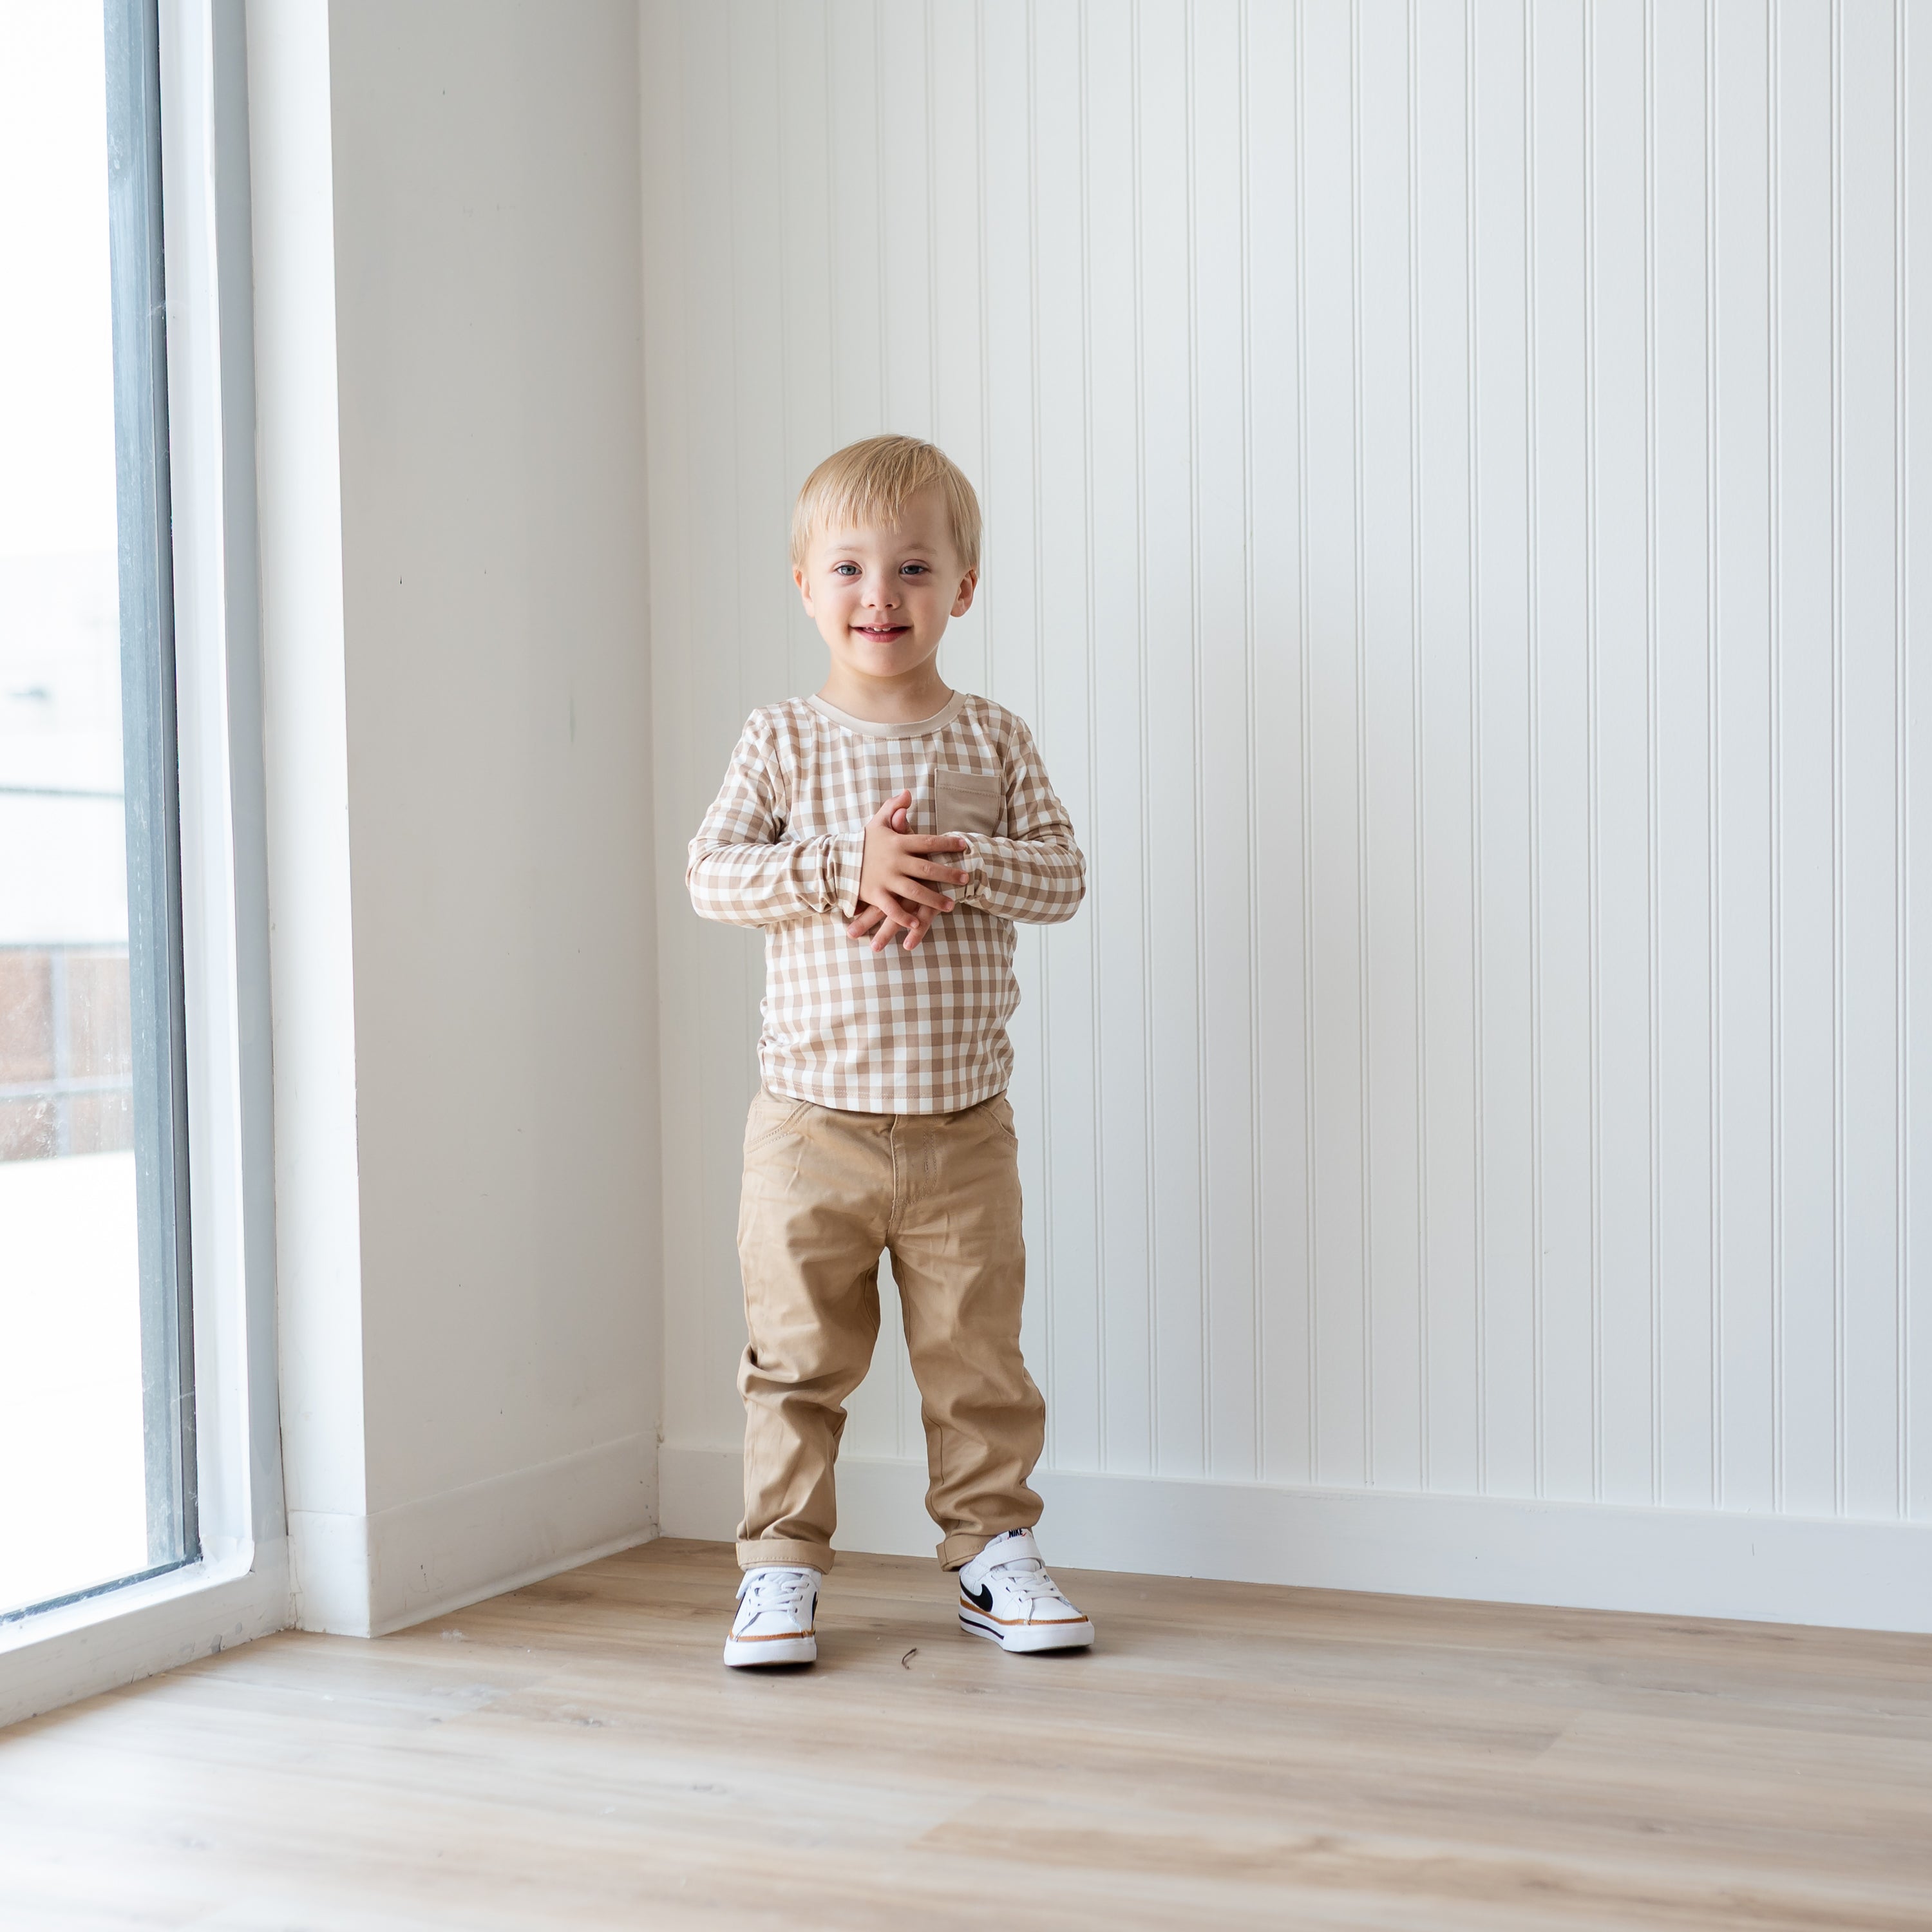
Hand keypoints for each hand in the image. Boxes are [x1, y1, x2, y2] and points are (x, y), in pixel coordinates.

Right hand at [850, 790, 969, 951]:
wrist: (836, 860)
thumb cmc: (862, 842)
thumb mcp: (877, 822)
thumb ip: (893, 807)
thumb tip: (907, 792)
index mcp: (897, 842)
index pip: (928, 841)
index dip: (947, 843)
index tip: (964, 846)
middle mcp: (894, 861)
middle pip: (927, 868)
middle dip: (948, 873)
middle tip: (966, 878)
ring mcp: (885, 879)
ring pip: (914, 890)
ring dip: (934, 899)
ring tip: (950, 906)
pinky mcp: (875, 894)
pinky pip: (892, 908)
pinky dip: (904, 917)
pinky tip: (918, 923)